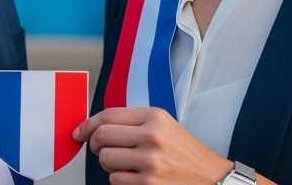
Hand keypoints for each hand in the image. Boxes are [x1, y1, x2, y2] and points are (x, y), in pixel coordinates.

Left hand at [74, 106, 232, 184]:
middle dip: (95, 144)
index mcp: (155, 117)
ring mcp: (149, 161)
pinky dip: (120, 180)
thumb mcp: (166, 127)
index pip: (109, 115)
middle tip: (100, 148)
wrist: (212, 179)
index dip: (88, 124)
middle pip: (101, 136)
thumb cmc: (187, 154)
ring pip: (104, 159)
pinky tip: (135, 177)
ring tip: (125, 164)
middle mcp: (151, 136)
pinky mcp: (147, 183)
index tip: (80, 132)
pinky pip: (115, 180)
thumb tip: (97, 126)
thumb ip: (135, 123)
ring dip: (109, 165)